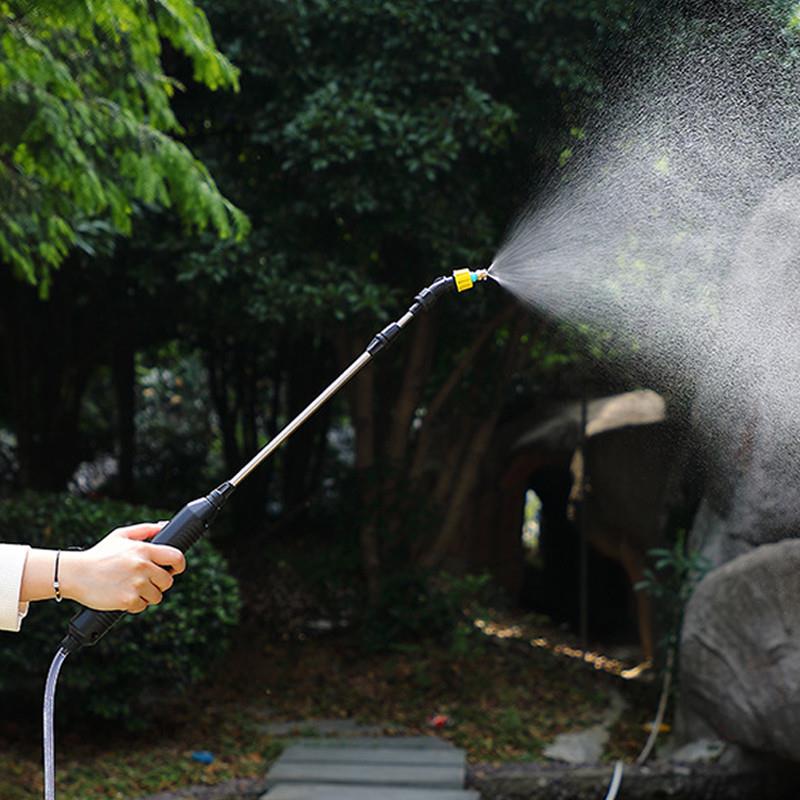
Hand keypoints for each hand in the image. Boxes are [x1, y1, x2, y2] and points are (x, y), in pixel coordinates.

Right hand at [60, 523, 185, 612]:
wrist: (75, 573)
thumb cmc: (98, 555)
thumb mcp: (121, 535)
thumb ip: (146, 530)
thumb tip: (164, 526)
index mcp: (144, 549)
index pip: (176, 557)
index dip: (178, 565)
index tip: (175, 569)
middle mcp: (143, 566)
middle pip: (168, 580)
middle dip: (159, 582)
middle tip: (147, 580)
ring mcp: (136, 584)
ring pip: (157, 596)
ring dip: (148, 595)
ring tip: (133, 588)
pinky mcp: (128, 600)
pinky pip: (142, 606)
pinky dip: (135, 604)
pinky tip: (124, 596)